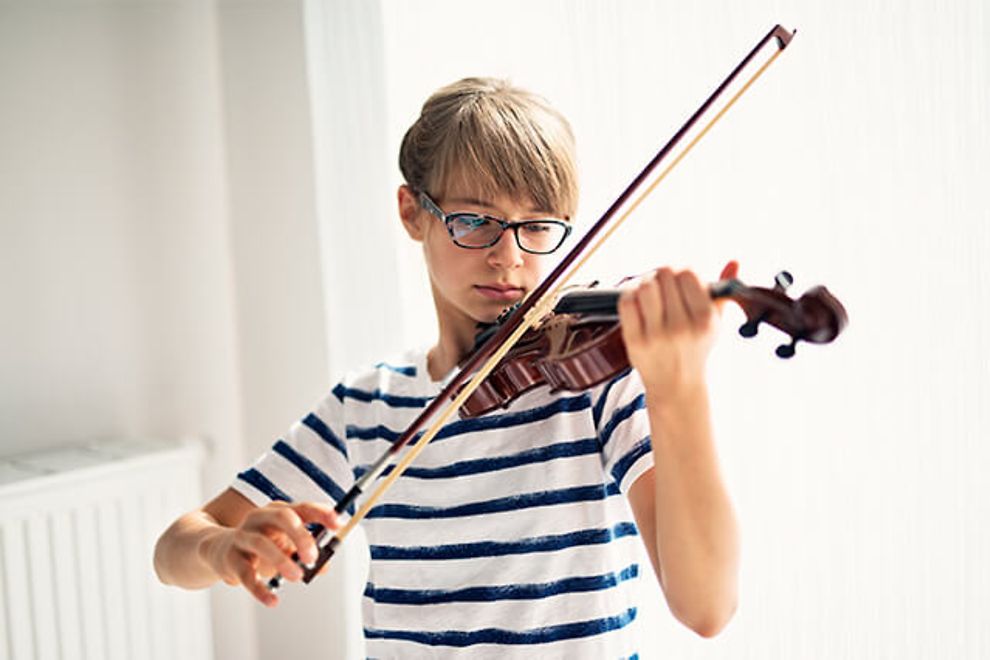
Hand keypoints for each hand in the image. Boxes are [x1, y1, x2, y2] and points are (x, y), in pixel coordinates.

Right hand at [202, 501, 338, 606]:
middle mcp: (260, 518)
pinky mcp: (230, 558)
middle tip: (312, 557)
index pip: (303, 508)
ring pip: (261, 543)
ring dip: (281, 560)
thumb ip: (307, 553)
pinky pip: (245, 573)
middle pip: (282, 518)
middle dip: (300, 535)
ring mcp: (243, 536)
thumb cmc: (260, 544)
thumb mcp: (285, 544)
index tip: (338, 524)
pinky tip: (272, 600)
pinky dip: (259, 588)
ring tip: (297, 576)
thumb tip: (325, 566)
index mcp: (279, 512)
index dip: (321, 514)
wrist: (217, 549)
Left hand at [618, 261, 738, 398]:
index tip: (679, 279)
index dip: (682, 271)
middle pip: (664, 275)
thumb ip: (722, 292)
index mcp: (704, 320)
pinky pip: (627, 303)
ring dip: (644, 283)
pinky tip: (637, 302)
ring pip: (645, 286)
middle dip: (662, 275)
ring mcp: (657, 335)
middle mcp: (681, 327)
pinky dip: (629, 295)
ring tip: (650, 292)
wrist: (677, 385)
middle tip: (662, 284)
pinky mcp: (635, 341)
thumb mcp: (716, 323)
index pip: (688, 273)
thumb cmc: (695, 349)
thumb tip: (734, 262)